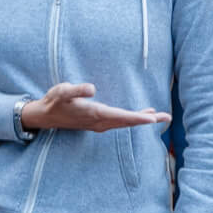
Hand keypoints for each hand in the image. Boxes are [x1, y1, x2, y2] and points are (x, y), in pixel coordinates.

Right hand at [22, 82, 169, 131]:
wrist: (46, 116)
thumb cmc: (55, 101)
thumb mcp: (62, 91)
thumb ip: (76, 89)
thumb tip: (92, 88)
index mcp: (95, 114)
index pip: (121, 117)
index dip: (137, 118)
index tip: (152, 119)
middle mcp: (100, 122)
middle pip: (128, 122)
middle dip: (147, 120)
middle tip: (167, 117)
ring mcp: (100, 124)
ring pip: (125, 123)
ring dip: (142, 120)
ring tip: (160, 117)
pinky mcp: (99, 122)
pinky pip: (120, 122)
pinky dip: (133, 119)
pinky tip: (141, 115)